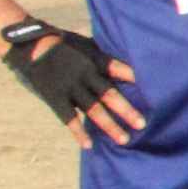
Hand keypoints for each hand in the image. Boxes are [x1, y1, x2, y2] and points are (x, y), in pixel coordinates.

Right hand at [4, 24, 144, 147]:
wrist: (31, 47)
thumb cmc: (64, 44)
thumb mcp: (87, 44)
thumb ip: (105, 56)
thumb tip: (131, 61)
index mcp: (95, 60)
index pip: (120, 70)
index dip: (135, 78)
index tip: (156, 88)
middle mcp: (85, 75)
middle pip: (110, 94)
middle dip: (127, 110)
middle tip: (143, 125)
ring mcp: (70, 88)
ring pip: (93, 110)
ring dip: (109, 126)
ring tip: (124, 139)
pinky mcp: (55, 98)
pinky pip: (69, 118)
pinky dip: (78, 132)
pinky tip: (88, 145)